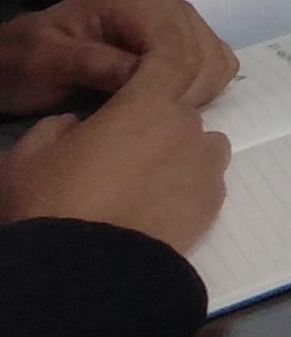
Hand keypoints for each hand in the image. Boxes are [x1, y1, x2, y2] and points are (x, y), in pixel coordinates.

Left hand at [0, 0, 232, 117]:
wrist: (17, 58)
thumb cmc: (25, 61)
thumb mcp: (46, 63)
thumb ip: (95, 65)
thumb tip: (145, 80)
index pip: (176, 45)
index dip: (166, 87)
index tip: (140, 122)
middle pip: (201, 52)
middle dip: (180, 93)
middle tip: (141, 126)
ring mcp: (177, 16)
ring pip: (214, 58)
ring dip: (192, 93)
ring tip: (151, 117)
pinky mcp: (183, 35)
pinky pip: (215, 61)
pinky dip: (202, 87)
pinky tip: (166, 105)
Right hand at [0, 47, 228, 254]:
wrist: (82, 274)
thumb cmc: (51, 204)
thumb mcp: (29, 157)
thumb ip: (58, 127)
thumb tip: (78, 123)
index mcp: (146, 104)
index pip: (169, 62)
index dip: (158, 67)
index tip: (142, 80)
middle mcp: (186, 127)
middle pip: (180, 111)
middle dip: (155, 125)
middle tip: (122, 156)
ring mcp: (205, 167)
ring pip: (200, 146)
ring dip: (180, 154)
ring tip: (144, 184)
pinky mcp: (214, 205)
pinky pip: (207, 182)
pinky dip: (189, 188)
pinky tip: (158, 210)